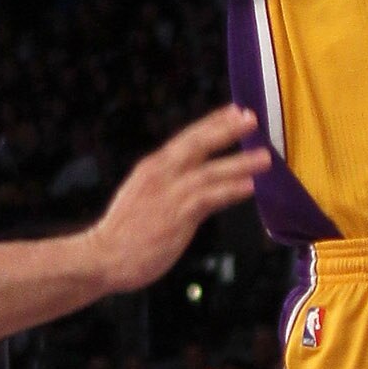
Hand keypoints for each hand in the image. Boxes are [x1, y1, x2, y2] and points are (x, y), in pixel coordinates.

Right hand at [88, 107, 268, 291]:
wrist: (101, 257)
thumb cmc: (123, 234)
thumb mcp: (143, 197)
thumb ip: (167, 187)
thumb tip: (192, 184)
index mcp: (153, 167)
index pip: (187, 138)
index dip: (212, 123)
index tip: (235, 111)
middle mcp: (161, 173)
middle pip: (198, 143)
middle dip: (226, 128)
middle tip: (251, 117)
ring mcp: (169, 193)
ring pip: (211, 171)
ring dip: (240, 163)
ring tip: (266, 158)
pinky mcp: (176, 215)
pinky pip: (210, 198)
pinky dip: (231, 190)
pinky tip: (250, 186)